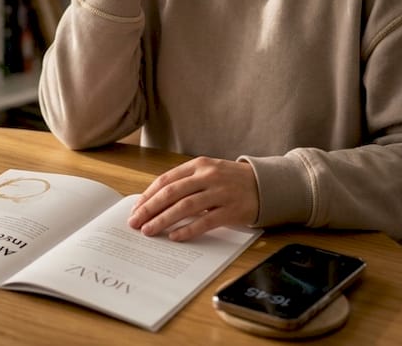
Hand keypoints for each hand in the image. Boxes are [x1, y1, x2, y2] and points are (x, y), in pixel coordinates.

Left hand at [128, 157, 259, 241]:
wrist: (266, 184)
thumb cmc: (231, 180)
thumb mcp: (208, 173)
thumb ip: (186, 183)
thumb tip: (155, 201)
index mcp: (199, 165)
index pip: (166, 180)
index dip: (148, 195)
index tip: (136, 209)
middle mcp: (208, 176)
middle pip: (172, 193)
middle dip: (150, 209)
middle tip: (135, 223)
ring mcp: (220, 193)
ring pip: (185, 207)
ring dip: (163, 220)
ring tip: (149, 231)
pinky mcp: (231, 210)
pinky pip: (205, 221)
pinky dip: (188, 229)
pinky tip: (175, 236)